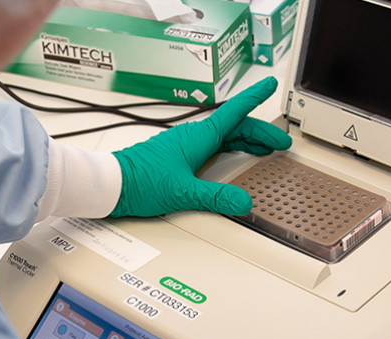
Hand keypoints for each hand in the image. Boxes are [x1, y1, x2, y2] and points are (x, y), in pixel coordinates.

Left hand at [109, 77, 291, 217]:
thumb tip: (244, 201)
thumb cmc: (140, 182)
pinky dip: (231, 146)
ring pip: (224, 135)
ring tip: (263, 149)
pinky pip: (213, 143)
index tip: (269, 85)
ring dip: (247, 139)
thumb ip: (216, 197)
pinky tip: (233, 157)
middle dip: (260, 132)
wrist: (111, 185)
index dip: (254, 97)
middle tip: (280, 142)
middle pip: (235, 126)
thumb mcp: (183, 192)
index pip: (234, 112)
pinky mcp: (178, 154)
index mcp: (198, 137)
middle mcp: (193, 136)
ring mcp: (185, 144)